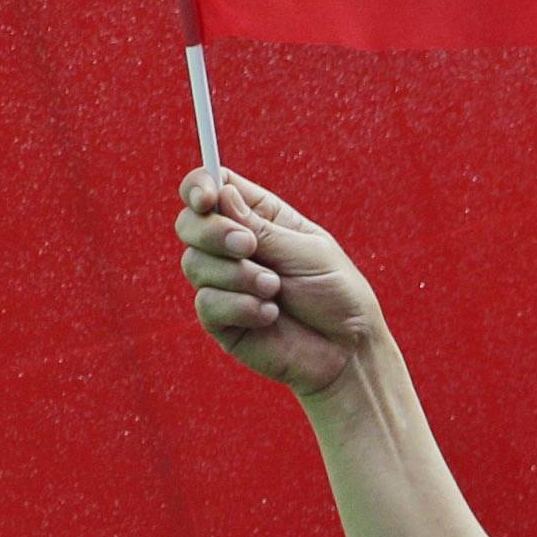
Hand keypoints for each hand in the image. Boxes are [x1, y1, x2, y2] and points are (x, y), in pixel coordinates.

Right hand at [173, 167, 386, 399]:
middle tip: (249, 247)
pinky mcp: (219, 318)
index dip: (199, 186)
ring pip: (194, 263)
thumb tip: (221, 195)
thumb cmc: (336, 294)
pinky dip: (241, 306)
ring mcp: (223, 282)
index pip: (213, 188)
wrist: (347, 350)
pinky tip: (270, 315)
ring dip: (238, 275)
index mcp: (260, 219)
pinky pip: (206, 302)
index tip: (206, 197)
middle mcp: (233, 247)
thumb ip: (262, 228)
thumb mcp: (307, 252)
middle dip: (214, 233)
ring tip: (275, 289)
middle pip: (189, 224)